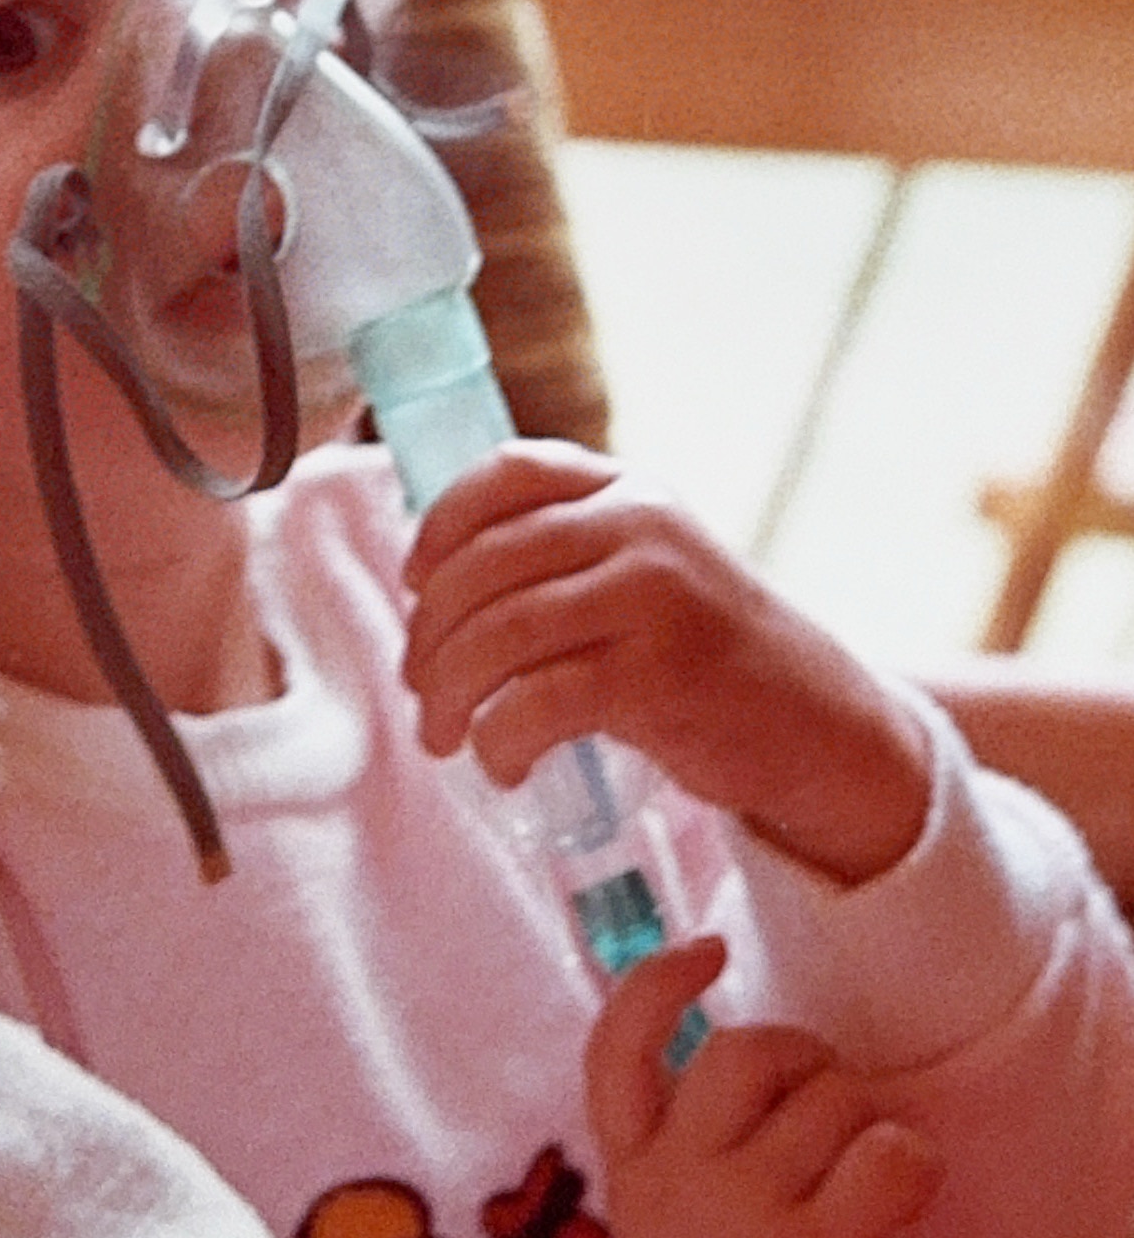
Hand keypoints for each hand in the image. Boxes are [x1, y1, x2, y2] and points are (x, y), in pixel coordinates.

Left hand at [399, 443, 932, 882]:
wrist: (822, 725)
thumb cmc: (711, 653)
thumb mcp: (652, 568)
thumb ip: (570, 552)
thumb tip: (436, 578)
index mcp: (630, 491)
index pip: (508, 472)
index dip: (442, 522)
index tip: (414, 577)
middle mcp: (640, 527)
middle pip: (484, 563)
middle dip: (430, 633)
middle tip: (419, 688)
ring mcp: (652, 598)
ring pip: (499, 634)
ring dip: (449, 694)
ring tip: (443, 736)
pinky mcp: (658, 678)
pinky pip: (537, 702)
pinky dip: (498, 740)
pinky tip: (501, 765)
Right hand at [590, 940, 940, 1237]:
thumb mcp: (665, 1233)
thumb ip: (690, 1152)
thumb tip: (773, 1070)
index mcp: (634, 1172)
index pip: (619, 1043)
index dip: (662, 979)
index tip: (708, 951)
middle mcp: (683, 1178)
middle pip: (747, 1050)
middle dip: (805, 1055)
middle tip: (826, 1097)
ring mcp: (750, 1214)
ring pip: (830, 1097)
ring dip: (863, 1120)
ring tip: (866, 1170)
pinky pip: (887, 1156)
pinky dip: (910, 1161)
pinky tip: (901, 1192)